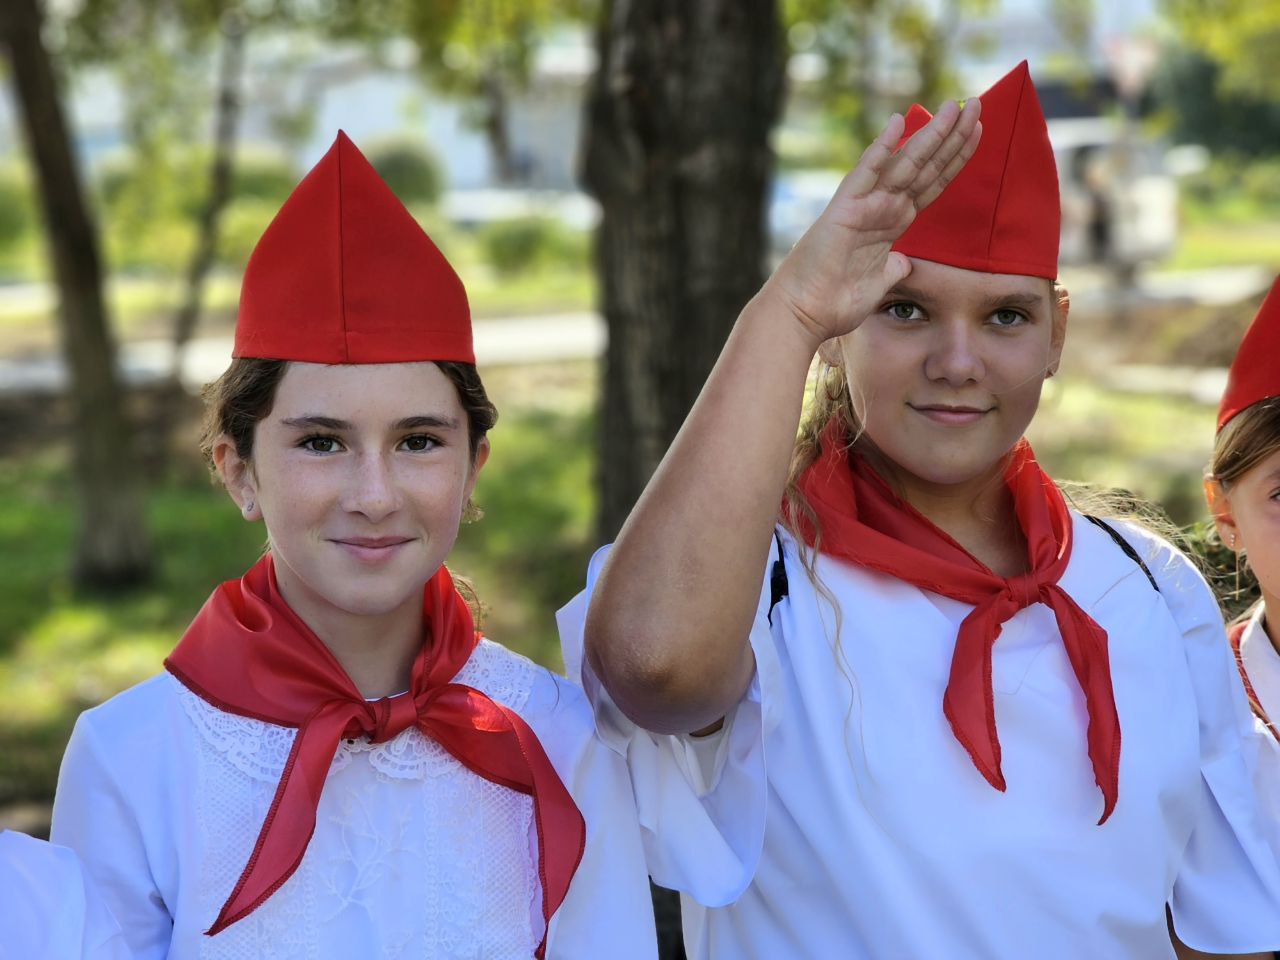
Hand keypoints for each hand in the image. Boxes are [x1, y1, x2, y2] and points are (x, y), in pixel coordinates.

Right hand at [764, 98, 982, 347]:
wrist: (803, 314)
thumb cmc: (834, 302)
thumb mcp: (879, 284)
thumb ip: (894, 268)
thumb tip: (905, 264)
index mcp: (892, 223)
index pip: (932, 183)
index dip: (956, 157)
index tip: (978, 131)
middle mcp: (881, 208)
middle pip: (926, 166)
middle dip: (953, 136)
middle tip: (977, 103)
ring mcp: (864, 206)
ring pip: (905, 164)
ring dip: (932, 135)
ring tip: (956, 106)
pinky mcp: (844, 211)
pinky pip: (866, 174)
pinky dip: (881, 148)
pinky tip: (899, 122)